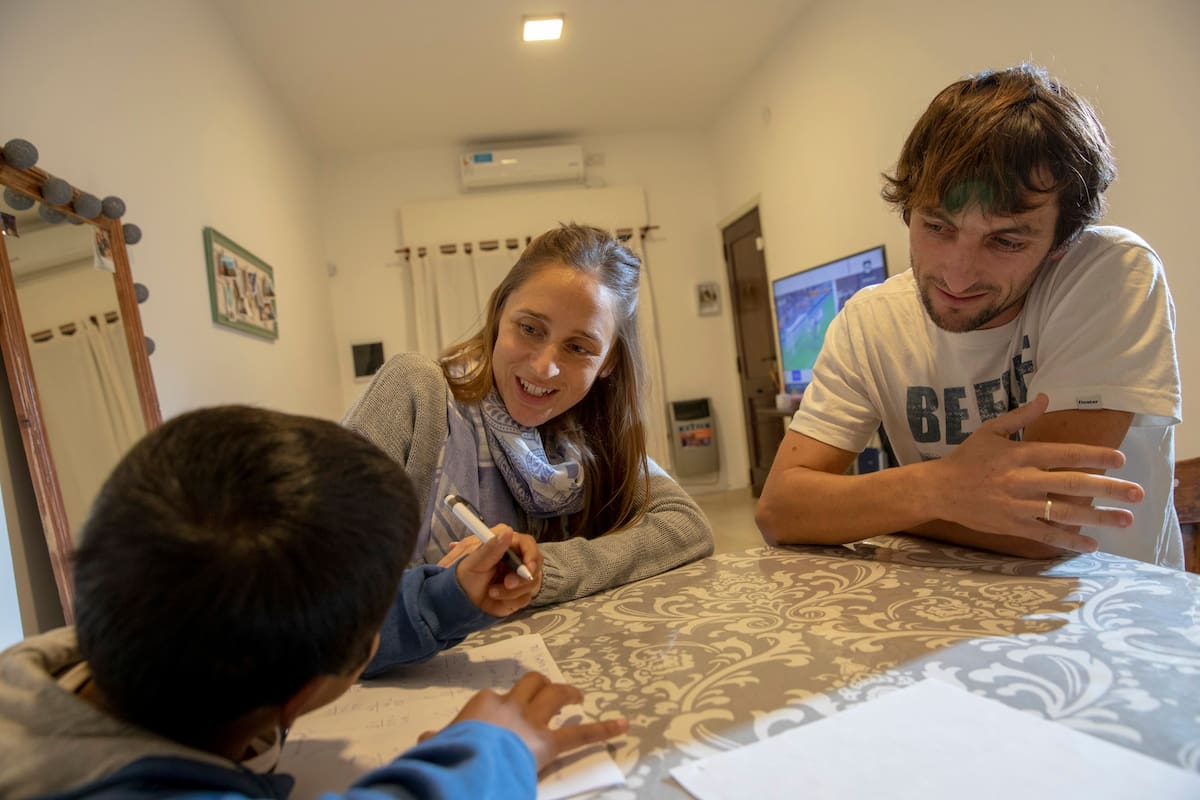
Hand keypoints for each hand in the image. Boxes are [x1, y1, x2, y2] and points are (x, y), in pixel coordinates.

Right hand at [427, 671, 627, 771]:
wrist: (466, 764)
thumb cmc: (450, 754)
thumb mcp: (437, 744)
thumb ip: (436, 739)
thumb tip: (425, 738)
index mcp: (484, 704)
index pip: (496, 699)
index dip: (501, 707)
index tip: (499, 720)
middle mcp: (511, 705)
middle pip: (531, 685)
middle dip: (543, 685)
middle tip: (554, 692)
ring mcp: (531, 722)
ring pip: (555, 695)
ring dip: (569, 693)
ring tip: (579, 696)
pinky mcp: (548, 743)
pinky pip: (580, 734)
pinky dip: (603, 729)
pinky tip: (623, 726)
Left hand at [453, 526, 543, 616]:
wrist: (462, 600)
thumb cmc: (465, 575)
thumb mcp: (475, 562)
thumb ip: (492, 547)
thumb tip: (508, 532)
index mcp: (506, 545)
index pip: (528, 544)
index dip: (531, 555)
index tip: (527, 567)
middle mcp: (517, 559)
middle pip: (535, 565)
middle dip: (522, 578)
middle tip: (507, 584)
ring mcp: (520, 577)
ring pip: (531, 583)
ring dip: (511, 592)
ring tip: (492, 592)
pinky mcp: (521, 593)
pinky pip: (526, 598)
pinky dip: (511, 601)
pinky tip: (497, 598)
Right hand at [933, 394, 1143, 551]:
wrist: (939, 489)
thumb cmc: (966, 459)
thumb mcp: (989, 431)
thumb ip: (1020, 416)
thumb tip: (1045, 397)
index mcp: (1021, 454)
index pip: (1065, 454)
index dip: (1095, 456)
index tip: (1120, 460)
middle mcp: (1024, 480)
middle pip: (1073, 484)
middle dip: (1108, 488)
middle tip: (1137, 493)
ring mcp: (1019, 505)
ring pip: (1065, 512)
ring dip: (1098, 517)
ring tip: (1124, 520)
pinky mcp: (1013, 525)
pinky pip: (1045, 534)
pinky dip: (1069, 540)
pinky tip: (1091, 544)